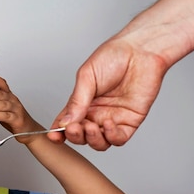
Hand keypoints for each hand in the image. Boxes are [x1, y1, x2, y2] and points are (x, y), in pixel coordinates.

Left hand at [0, 74, 41, 141]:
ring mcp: (16, 110)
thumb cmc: (12, 118)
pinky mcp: (17, 120)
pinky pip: (6, 116)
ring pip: (3, 105)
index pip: (3, 85)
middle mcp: (13, 100)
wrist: (27, 130)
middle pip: (1, 95)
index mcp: (9, 96)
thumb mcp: (2, 107)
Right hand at [48, 38, 167, 150]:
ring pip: (99, 142)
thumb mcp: (87, 77)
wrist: (140, 50)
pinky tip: (108, 123)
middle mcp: (96, 114)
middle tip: (74, 127)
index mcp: (82, 103)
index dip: (59, 132)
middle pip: (81, 136)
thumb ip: (76, 102)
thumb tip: (65, 122)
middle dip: (75, 136)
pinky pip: (118, 139)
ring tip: (91, 126)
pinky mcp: (130, 121)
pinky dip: (111, 136)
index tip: (53, 136)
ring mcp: (113, 119)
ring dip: (92, 139)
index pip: (67, 123)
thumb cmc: (114, 56)